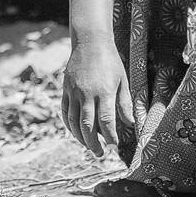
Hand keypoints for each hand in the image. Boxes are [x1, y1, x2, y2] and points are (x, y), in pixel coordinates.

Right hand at [61, 39, 133, 156]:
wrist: (90, 42)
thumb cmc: (111, 62)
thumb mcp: (122, 81)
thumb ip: (125, 103)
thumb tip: (131, 123)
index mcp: (104, 91)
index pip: (106, 120)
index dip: (110, 136)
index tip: (115, 146)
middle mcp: (87, 94)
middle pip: (87, 125)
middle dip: (93, 143)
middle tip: (100, 154)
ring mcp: (73, 92)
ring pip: (73, 122)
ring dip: (80, 138)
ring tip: (89, 147)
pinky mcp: (65, 90)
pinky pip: (65, 112)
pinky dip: (69, 125)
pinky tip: (76, 133)